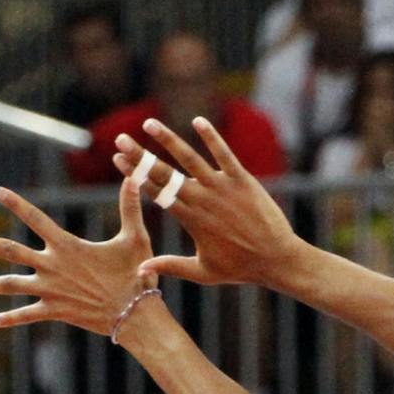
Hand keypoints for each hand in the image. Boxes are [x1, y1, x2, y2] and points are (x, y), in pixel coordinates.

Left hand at [0, 176, 155, 335]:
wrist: (136, 314)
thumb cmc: (138, 274)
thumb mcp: (134, 237)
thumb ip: (129, 206)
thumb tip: (134, 176)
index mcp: (67, 245)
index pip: (35, 218)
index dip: (15, 203)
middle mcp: (52, 266)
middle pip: (8, 250)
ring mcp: (51, 290)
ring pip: (9, 286)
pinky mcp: (55, 311)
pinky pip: (27, 315)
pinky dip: (9, 319)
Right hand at [110, 116, 298, 287]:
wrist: (276, 258)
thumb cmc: (240, 268)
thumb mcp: (203, 272)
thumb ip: (172, 267)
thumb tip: (141, 270)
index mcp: (189, 219)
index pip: (155, 192)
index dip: (134, 175)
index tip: (117, 160)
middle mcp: (201, 200)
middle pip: (163, 174)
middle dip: (140, 156)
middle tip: (120, 140)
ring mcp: (221, 187)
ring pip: (189, 158)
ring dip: (168, 140)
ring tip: (149, 124)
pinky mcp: (242, 179)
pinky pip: (224, 153)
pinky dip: (211, 137)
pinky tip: (198, 121)